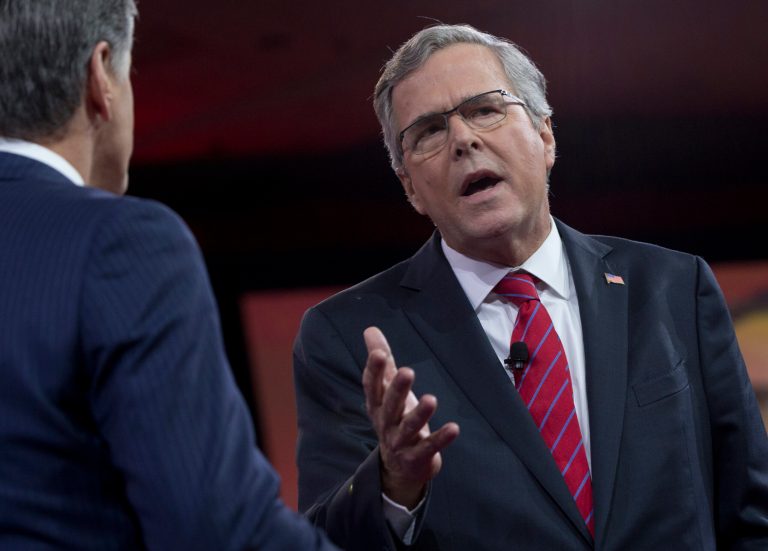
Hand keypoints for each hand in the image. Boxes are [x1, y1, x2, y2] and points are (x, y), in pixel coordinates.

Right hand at [362, 326, 459, 508]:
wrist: (399, 468)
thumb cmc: (394, 419)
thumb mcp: (386, 391)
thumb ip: (383, 362)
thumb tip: (370, 330)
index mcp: (377, 405)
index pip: (372, 386)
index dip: (375, 370)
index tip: (379, 353)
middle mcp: (386, 423)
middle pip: (390, 405)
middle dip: (397, 389)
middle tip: (407, 371)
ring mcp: (400, 442)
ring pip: (409, 427)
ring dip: (419, 414)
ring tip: (431, 399)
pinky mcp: (417, 457)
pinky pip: (429, 447)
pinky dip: (441, 438)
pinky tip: (454, 428)